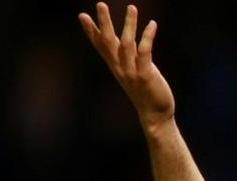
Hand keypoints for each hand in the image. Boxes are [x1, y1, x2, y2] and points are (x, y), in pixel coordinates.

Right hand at [79, 3, 174, 126]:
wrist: (155, 114)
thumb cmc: (146, 90)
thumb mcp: (134, 69)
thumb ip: (130, 53)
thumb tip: (126, 36)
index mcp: (116, 66)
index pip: (100, 46)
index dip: (91, 31)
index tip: (82, 16)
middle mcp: (120, 68)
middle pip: (108, 42)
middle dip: (104, 23)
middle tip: (100, 4)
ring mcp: (131, 72)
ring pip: (126, 44)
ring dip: (129, 24)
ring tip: (132, 7)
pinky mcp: (145, 76)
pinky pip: (145, 52)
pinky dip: (147, 37)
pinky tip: (152, 24)